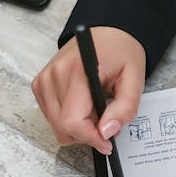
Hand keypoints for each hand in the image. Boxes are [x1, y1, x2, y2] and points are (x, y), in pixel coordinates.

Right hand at [31, 26, 145, 154]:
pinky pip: (52, 117)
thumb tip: (107, 132)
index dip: (91, 138)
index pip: (72, 121)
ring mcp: (44, 80)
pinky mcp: (40, 85)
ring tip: (97, 109)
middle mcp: (54, 75)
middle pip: (62, 128)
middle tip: (106, 122)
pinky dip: (69, 119)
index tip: (106, 143)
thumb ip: (124, 109)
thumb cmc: (122, 52)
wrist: (108, 32)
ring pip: (56, 126)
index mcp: (77, 72)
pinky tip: (84, 106)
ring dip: (78, 127)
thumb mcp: (135, 80)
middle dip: (87, 134)